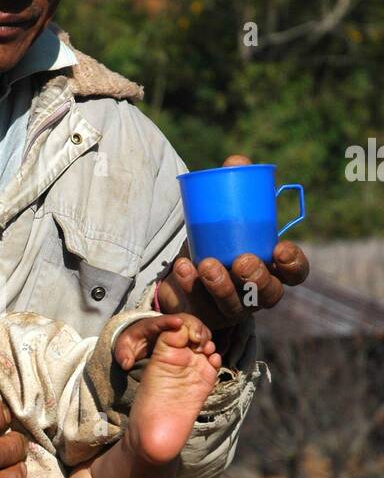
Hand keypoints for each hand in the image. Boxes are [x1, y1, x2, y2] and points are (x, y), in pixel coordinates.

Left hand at [113, 312, 216, 369]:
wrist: (141, 343)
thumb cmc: (133, 343)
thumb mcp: (124, 348)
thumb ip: (123, 354)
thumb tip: (126, 363)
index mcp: (152, 325)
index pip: (161, 321)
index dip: (170, 320)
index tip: (178, 323)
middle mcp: (170, 326)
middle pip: (186, 320)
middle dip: (193, 326)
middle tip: (197, 338)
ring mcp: (182, 332)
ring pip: (197, 328)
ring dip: (203, 335)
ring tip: (204, 346)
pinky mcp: (189, 341)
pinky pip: (203, 339)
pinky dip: (208, 344)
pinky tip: (210, 353)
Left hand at [157, 155, 309, 329]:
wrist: (181, 268)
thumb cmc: (215, 238)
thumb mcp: (224, 213)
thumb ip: (234, 186)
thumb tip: (237, 160)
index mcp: (272, 267)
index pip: (295, 272)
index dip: (293, 264)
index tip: (281, 249)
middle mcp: (257, 293)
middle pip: (270, 294)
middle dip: (258, 279)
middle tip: (243, 260)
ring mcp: (232, 309)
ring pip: (235, 305)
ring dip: (222, 285)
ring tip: (207, 264)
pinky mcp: (205, 317)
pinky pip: (199, 306)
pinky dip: (189, 285)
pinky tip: (183, 266)